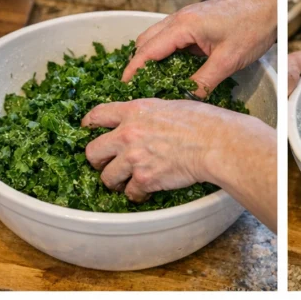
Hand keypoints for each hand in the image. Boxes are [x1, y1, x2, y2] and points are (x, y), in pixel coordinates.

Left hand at [82, 97, 245, 202]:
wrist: (213, 142)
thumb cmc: (199, 120)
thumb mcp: (167, 105)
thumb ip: (146, 114)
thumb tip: (141, 122)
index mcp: (134, 111)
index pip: (97, 115)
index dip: (89, 124)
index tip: (88, 130)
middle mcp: (127, 134)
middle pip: (92, 151)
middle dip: (97, 160)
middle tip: (107, 163)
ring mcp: (134, 158)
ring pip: (107, 177)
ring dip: (117, 181)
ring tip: (128, 180)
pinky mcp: (144, 179)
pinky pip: (130, 193)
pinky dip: (137, 194)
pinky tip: (147, 189)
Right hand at [122, 0, 277, 95]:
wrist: (270, 3)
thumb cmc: (252, 25)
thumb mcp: (228, 60)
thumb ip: (204, 81)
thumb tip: (187, 101)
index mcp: (184, 25)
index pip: (147, 50)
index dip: (133, 70)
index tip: (124, 88)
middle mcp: (181, 17)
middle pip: (146, 42)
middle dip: (140, 64)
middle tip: (142, 89)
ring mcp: (189, 16)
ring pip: (159, 37)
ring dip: (155, 57)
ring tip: (159, 82)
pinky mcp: (198, 19)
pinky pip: (174, 36)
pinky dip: (169, 51)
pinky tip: (179, 69)